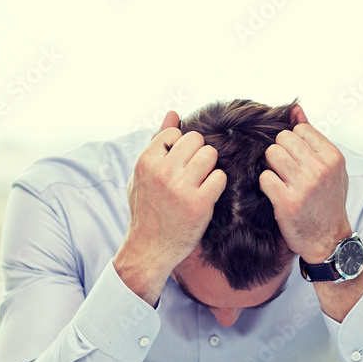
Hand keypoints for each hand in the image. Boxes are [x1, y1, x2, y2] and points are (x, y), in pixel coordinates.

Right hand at [115, 111, 227, 304]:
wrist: (150, 248)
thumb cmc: (147, 208)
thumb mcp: (142, 174)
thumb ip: (157, 142)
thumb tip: (173, 113)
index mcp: (146, 161)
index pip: (175, 133)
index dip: (181, 146)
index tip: (180, 163)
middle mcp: (162, 171)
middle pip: (196, 140)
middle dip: (199, 153)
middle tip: (195, 172)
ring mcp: (181, 187)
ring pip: (210, 155)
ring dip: (210, 167)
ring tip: (202, 181)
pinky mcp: (199, 203)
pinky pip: (220, 177)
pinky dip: (217, 185)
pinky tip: (208, 194)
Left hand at [260, 105, 351, 262]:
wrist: (329, 239)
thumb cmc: (328, 200)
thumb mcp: (330, 167)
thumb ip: (312, 136)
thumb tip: (295, 107)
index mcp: (333, 157)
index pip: (299, 130)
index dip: (294, 144)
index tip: (298, 160)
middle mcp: (320, 168)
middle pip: (282, 140)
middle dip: (281, 153)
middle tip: (287, 172)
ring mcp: (304, 185)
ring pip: (271, 155)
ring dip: (272, 168)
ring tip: (282, 181)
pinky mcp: (288, 202)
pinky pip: (264, 178)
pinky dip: (266, 186)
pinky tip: (276, 194)